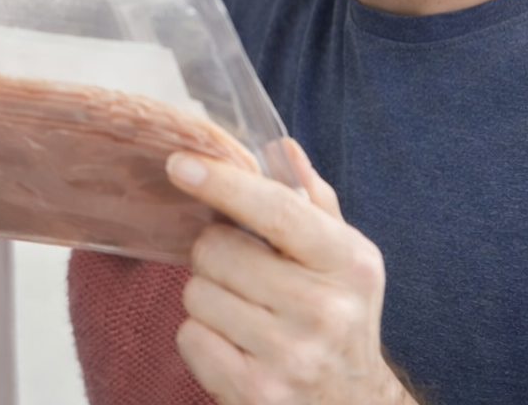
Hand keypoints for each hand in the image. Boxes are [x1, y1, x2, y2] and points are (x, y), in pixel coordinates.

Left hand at [166, 138, 419, 404]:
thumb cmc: (339, 320)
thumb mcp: (343, 260)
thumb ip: (311, 202)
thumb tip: (280, 147)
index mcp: (348, 262)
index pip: (276, 210)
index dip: (223, 183)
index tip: (180, 164)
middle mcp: (324, 309)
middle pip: (216, 250)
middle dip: (214, 253)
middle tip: (241, 273)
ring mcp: (290, 355)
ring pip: (197, 294)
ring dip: (208, 298)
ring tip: (245, 314)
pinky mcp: (255, 391)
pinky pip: (190, 337)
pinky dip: (202, 338)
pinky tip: (236, 346)